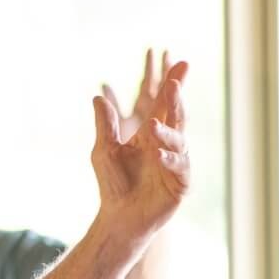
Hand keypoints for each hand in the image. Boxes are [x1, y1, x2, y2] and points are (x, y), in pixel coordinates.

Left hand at [90, 60, 189, 241]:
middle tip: (173, 83)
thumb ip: (105, 125)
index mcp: (151, 134)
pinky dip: (169, 160)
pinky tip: (158, 154)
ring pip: (179, 141)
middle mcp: (168, 145)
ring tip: (152, 128)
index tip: (180, 63)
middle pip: (176, 117)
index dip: (173, 85)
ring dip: (166, 133)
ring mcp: (176, 163)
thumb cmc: (113, 183)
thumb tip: (97, 97)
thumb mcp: (104, 150)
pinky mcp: (180, 183)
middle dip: (176, 100)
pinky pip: (179, 168)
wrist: (118, 215)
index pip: (163, 106)